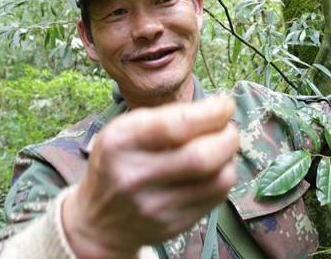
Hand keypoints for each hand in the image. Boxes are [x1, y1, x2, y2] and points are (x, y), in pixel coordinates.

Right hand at [62, 95, 238, 258]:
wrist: (100, 221)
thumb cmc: (120, 162)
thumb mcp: (124, 131)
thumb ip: (165, 118)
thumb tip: (217, 110)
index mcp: (120, 142)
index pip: (174, 126)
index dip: (210, 113)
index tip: (225, 105)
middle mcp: (135, 176)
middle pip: (200, 157)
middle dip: (227, 136)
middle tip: (229, 127)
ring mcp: (155, 205)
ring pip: (217, 179)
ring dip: (230, 157)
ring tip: (224, 146)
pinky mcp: (174, 225)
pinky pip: (217, 196)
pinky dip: (225, 175)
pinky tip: (218, 167)